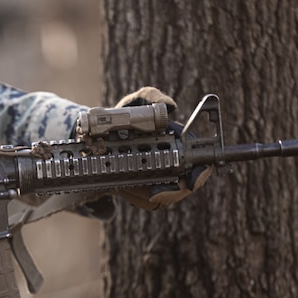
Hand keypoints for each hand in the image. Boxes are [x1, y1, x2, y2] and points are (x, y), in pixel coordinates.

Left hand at [115, 87, 211, 209]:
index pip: (198, 164)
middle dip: (169, 192)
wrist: (99, 132)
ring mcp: (155, 179)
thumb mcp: (136, 100)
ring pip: (160, 198)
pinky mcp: (139, 189)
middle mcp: (171, 164)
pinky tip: (120, 187)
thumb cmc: (124, 114)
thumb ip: (151, 97)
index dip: (199, 174)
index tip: (190, 180)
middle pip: (180, 188)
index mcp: (177, 144)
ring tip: (126, 184)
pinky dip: (132, 196)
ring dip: (144, 194)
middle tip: (153, 192)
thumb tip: (171, 106)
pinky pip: (141, 200)